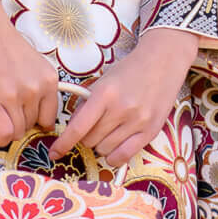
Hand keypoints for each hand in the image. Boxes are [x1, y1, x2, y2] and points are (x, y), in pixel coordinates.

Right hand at [0, 0, 59, 145]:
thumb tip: (31, 111)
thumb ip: (36, 85)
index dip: (36, 121)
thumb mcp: (33, 63)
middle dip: (20, 122)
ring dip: (8, 128)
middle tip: (7, 112)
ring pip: (17, 131)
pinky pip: (4, 132)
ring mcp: (14, 96)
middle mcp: (36, 89)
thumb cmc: (3, 41)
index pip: (49, 117)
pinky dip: (0, 137)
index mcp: (49, 79)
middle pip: (31, 125)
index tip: (26, 118)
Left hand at [52, 24, 201, 166]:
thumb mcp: (104, 81)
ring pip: (104, 150)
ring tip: (108, 131)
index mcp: (105, 94)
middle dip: (86, 137)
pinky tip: (114, 147)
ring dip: (101, 145)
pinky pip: (124, 156)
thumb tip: (73, 130)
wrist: (163, 62)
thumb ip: (88, 105)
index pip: (78, 128)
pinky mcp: (151, 131)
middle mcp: (121, 109)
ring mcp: (138, 122)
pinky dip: (114, 156)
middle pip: (90, 140)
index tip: (55, 152)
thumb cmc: (130, 71)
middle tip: (94, 126)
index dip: (63, 144)